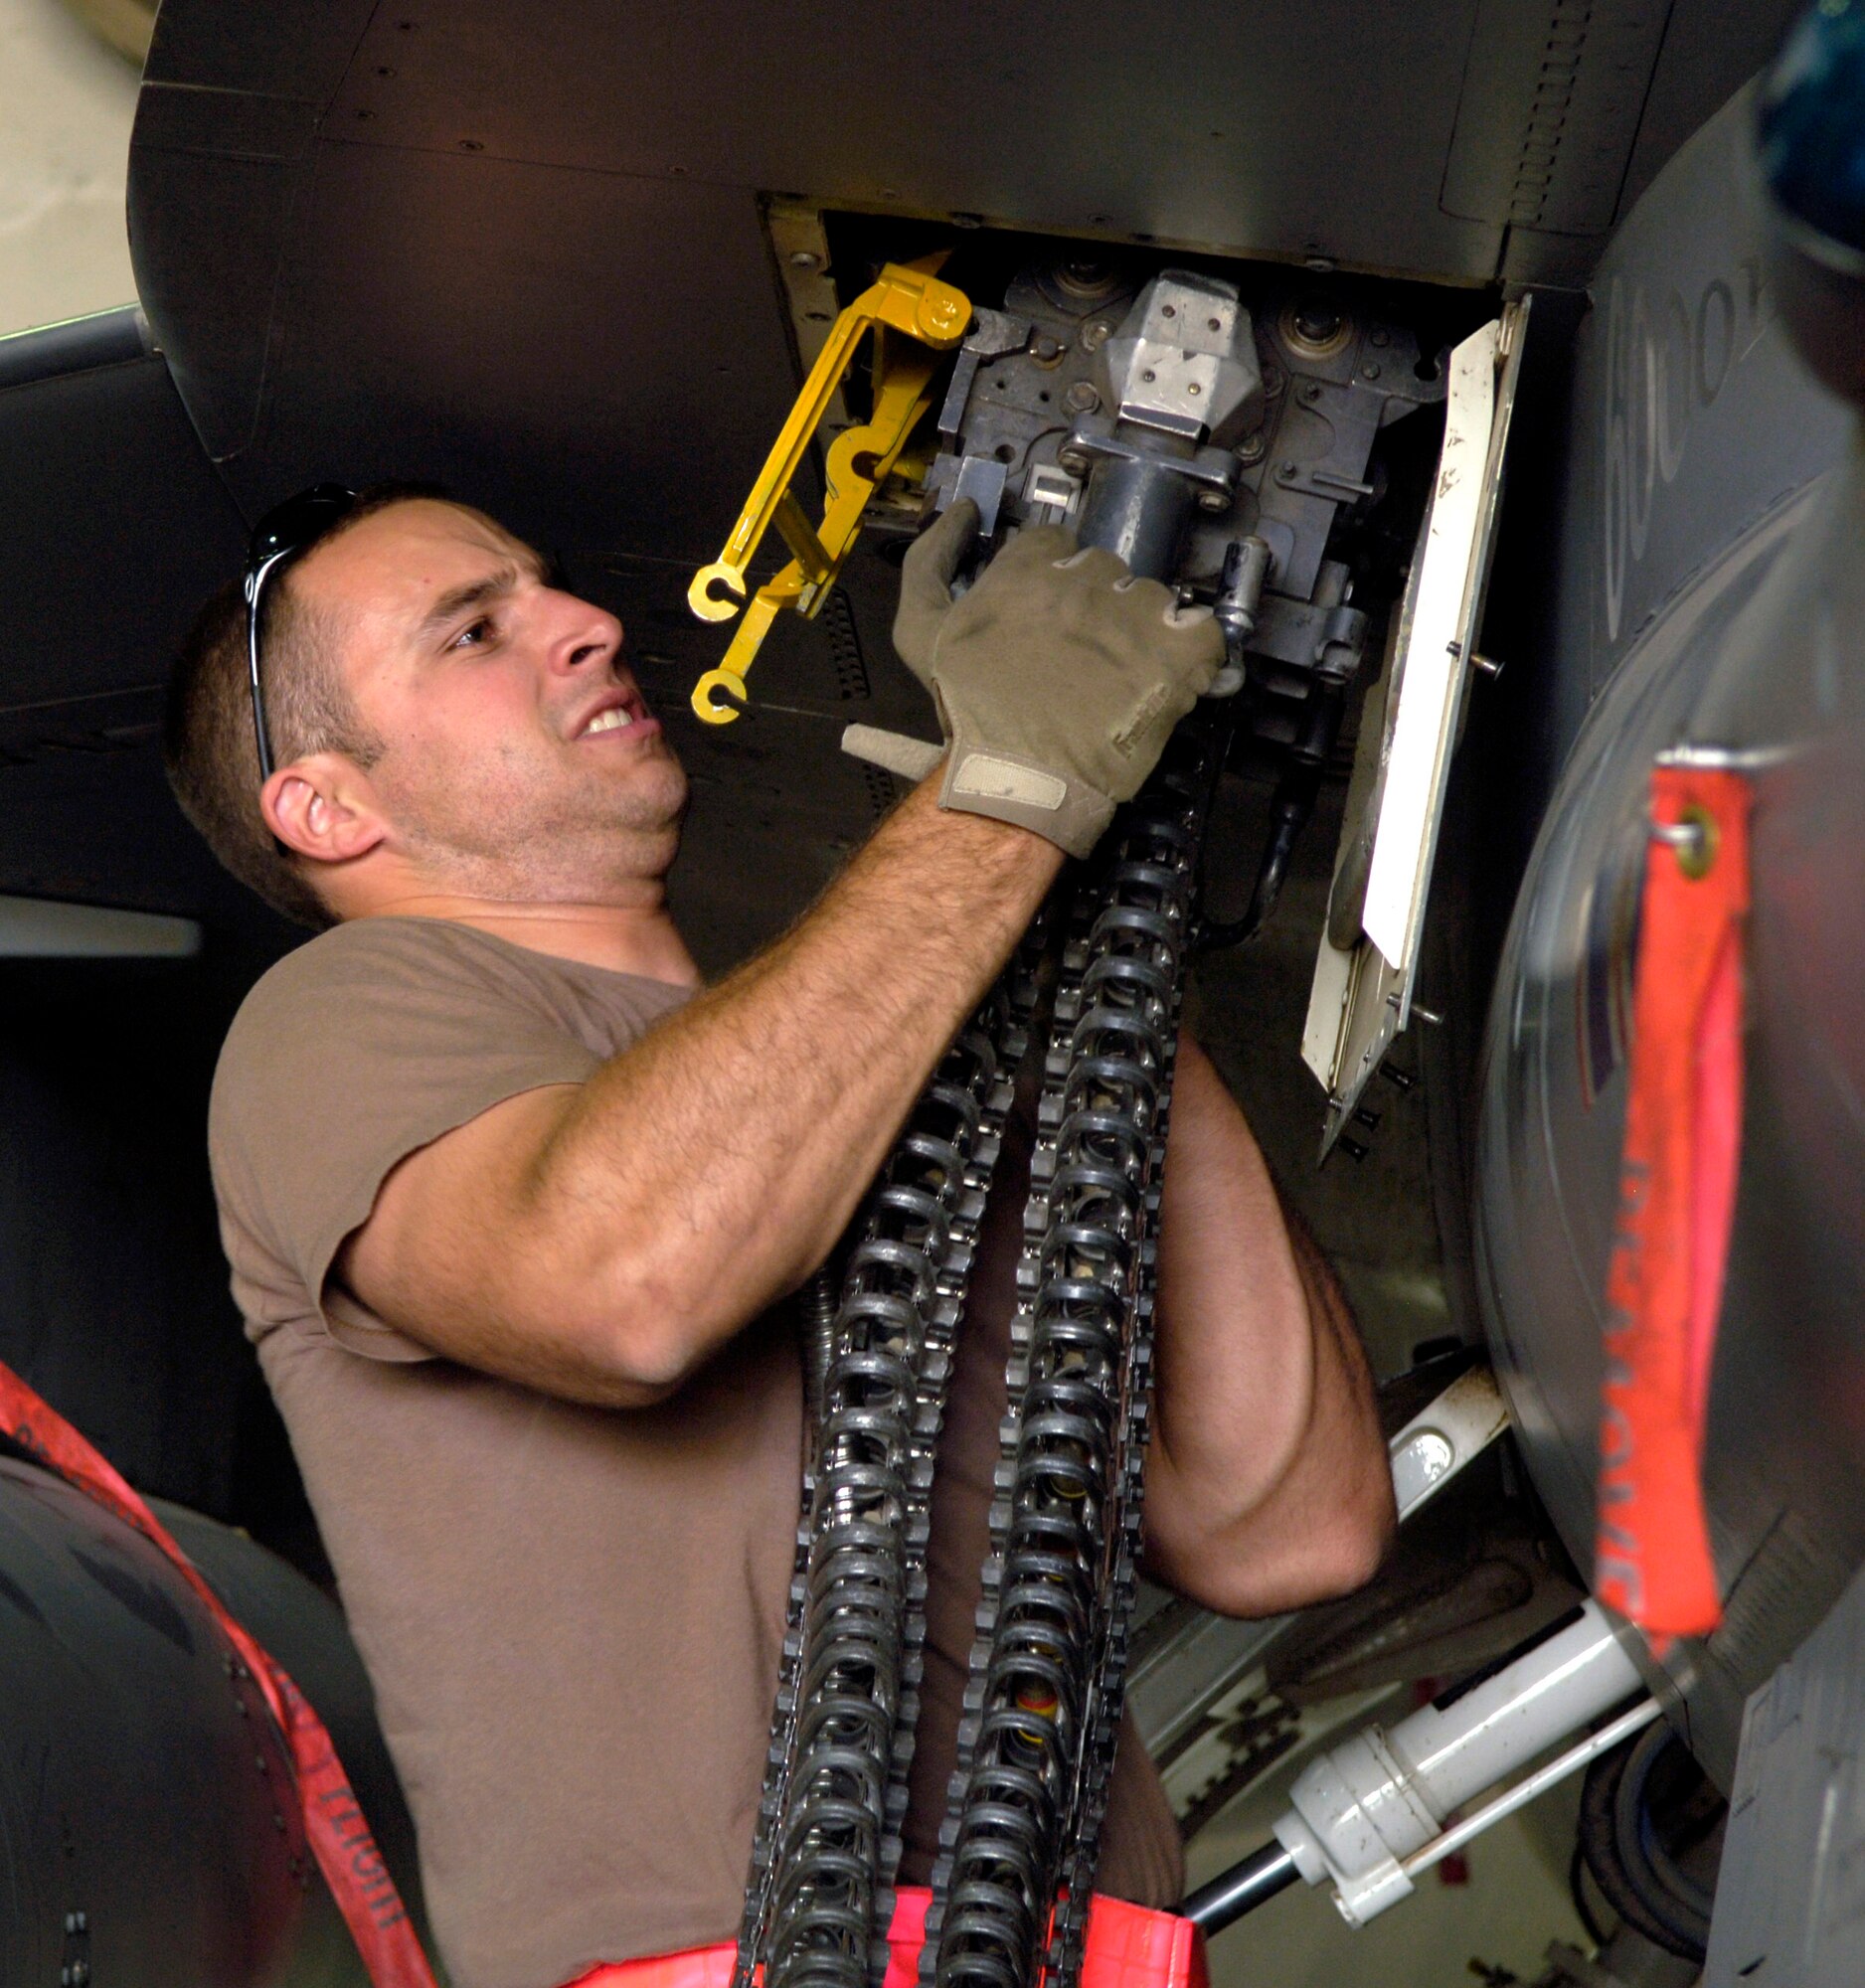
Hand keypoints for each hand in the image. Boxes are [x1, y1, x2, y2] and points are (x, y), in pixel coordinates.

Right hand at [893, 501, 1222, 855]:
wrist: (1016, 779)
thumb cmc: (969, 713)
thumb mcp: (919, 631)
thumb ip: (929, 561)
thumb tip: (960, 514)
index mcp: (1027, 569)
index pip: (1055, 543)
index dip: (1054, 576)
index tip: (1052, 611)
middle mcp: (1082, 580)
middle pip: (1105, 569)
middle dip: (1097, 603)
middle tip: (1083, 652)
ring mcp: (1133, 614)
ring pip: (1151, 598)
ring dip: (1141, 628)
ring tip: (1123, 675)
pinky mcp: (1174, 655)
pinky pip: (1203, 633)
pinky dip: (1194, 653)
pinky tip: (1171, 677)